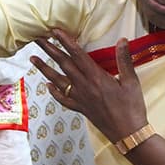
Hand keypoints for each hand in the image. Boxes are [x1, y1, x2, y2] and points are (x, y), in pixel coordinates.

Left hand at [30, 29, 147, 142]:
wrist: (128, 133)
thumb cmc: (132, 107)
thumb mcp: (131, 82)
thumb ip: (124, 60)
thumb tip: (123, 40)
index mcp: (96, 77)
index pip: (77, 55)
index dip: (65, 41)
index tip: (55, 31)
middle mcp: (84, 86)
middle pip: (63, 64)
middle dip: (49, 50)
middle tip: (37, 38)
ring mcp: (80, 98)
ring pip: (58, 80)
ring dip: (44, 68)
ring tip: (32, 58)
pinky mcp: (80, 108)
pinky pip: (63, 99)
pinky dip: (54, 92)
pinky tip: (47, 85)